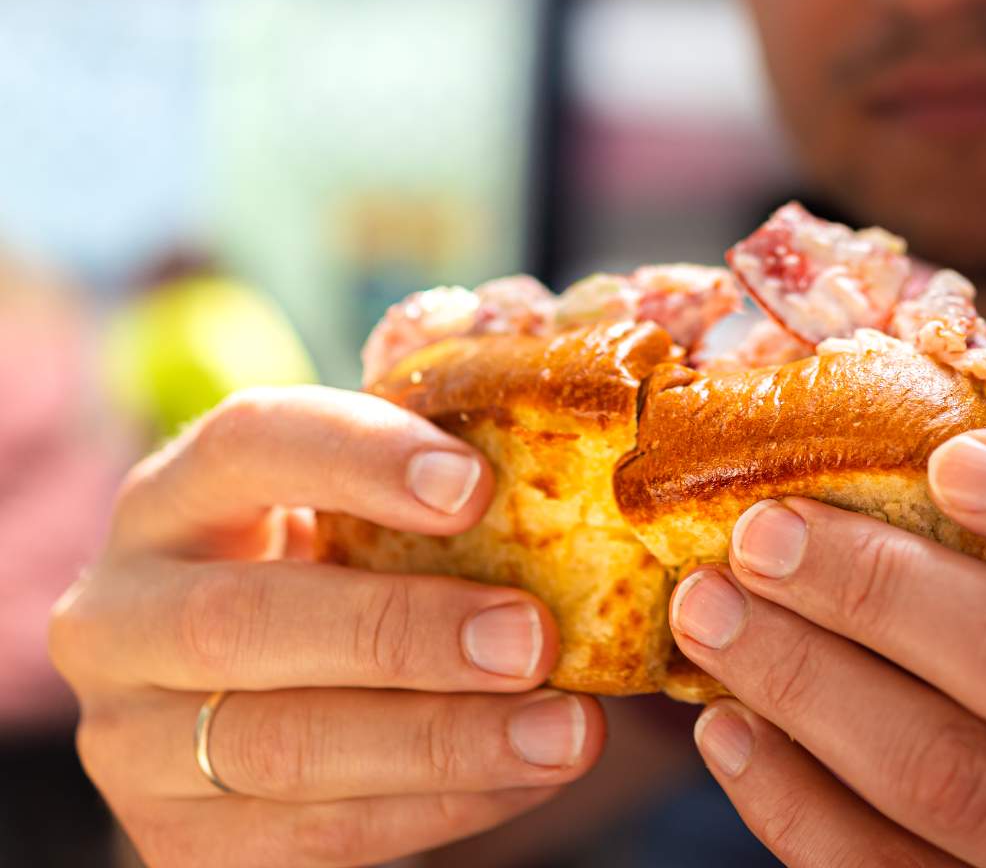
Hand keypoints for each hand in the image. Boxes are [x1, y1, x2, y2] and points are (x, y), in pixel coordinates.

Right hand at [49, 386, 603, 866]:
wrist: (262, 704)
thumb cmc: (343, 570)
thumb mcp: (359, 510)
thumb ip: (432, 477)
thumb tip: (580, 453)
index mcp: (171, 497)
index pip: (244, 444)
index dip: (358, 456)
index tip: (479, 486)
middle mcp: (119, 615)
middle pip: (241, 620)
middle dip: (402, 632)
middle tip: (534, 638)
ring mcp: (131, 741)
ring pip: (280, 747)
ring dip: (443, 742)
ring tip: (567, 730)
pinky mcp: (176, 841)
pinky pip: (315, 835)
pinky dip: (439, 807)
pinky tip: (529, 775)